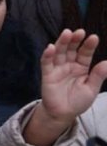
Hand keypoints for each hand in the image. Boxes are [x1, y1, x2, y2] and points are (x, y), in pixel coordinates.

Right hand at [23, 29, 106, 145]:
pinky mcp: (47, 74)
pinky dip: (47, 55)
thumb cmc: (77, 101)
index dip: (89, 46)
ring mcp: (57, 68)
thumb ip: (97, 76)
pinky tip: (50, 48)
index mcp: (81, 67)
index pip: (85, 53)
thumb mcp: (91, 89)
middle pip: (71, 49)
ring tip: (66, 33)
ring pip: (59, 52)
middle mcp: (69, 65)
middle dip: (74, 40)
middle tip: (79, 31)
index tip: (94, 37)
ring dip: (62, 42)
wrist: (63, 114)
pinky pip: (46, 63)